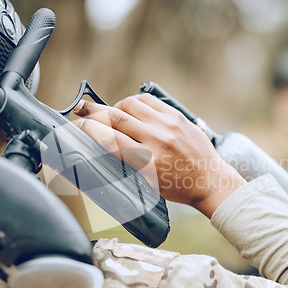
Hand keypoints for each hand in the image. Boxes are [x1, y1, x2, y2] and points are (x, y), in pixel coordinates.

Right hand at [73, 94, 245, 217]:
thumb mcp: (147, 184)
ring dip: (113, 107)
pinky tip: (129, 108)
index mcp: (146, 162)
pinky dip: (133, 102)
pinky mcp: (176, 116)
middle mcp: (156, 140)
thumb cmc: (177, 187)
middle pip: (115, 117)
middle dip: (92, 112)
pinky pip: (148, 101)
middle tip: (80, 110)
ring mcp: (167, 125)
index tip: (78, 127)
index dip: (89, 130)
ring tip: (108, 113)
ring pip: (130, 105)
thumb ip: (125, 163)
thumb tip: (102, 144)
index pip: (109, 139)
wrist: (209, 179)